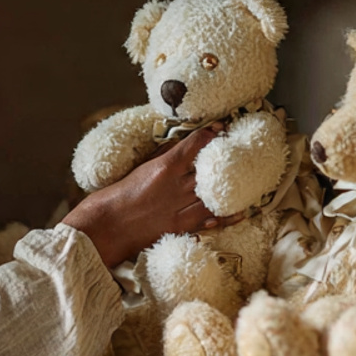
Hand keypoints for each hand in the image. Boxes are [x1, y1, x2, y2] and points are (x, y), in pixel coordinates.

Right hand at [62, 122, 243, 267]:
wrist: (108, 224)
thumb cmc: (120, 193)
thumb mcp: (141, 167)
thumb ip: (163, 155)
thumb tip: (182, 143)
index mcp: (165, 168)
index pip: (194, 146)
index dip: (210, 134)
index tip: (221, 128)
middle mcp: (177, 187)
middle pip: (209, 170)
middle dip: (225, 159)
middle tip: (240, 150)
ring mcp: (180, 209)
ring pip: (214, 196)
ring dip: (231, 187)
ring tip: (247, 179)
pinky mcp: (180, 227)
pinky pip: (208, 221)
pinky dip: (225, 217)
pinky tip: (240, 212)